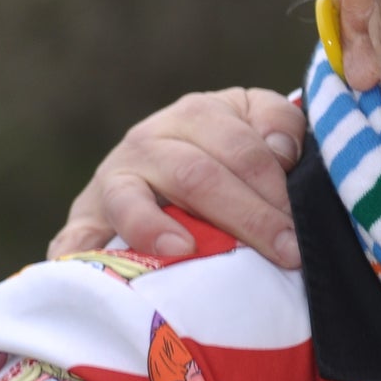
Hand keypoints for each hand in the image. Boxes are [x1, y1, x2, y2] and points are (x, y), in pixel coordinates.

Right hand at [48, 88, 306, 267]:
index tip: (301, 230)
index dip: (274, 188)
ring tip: (186, 251)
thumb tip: (282, 153)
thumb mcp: (256, 123)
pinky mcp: (86, 217)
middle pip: (197, 176)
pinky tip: (91, 266)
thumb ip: (278, 125)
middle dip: (247, 217)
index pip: (241, 148)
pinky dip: (81, 251)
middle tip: (284, 254)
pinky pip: (80, 234)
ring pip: (133, 198)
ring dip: (157, 228)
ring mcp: (113, 179)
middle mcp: (151, 139)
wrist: (156, 167)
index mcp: (198, 114)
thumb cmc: (225, 153)